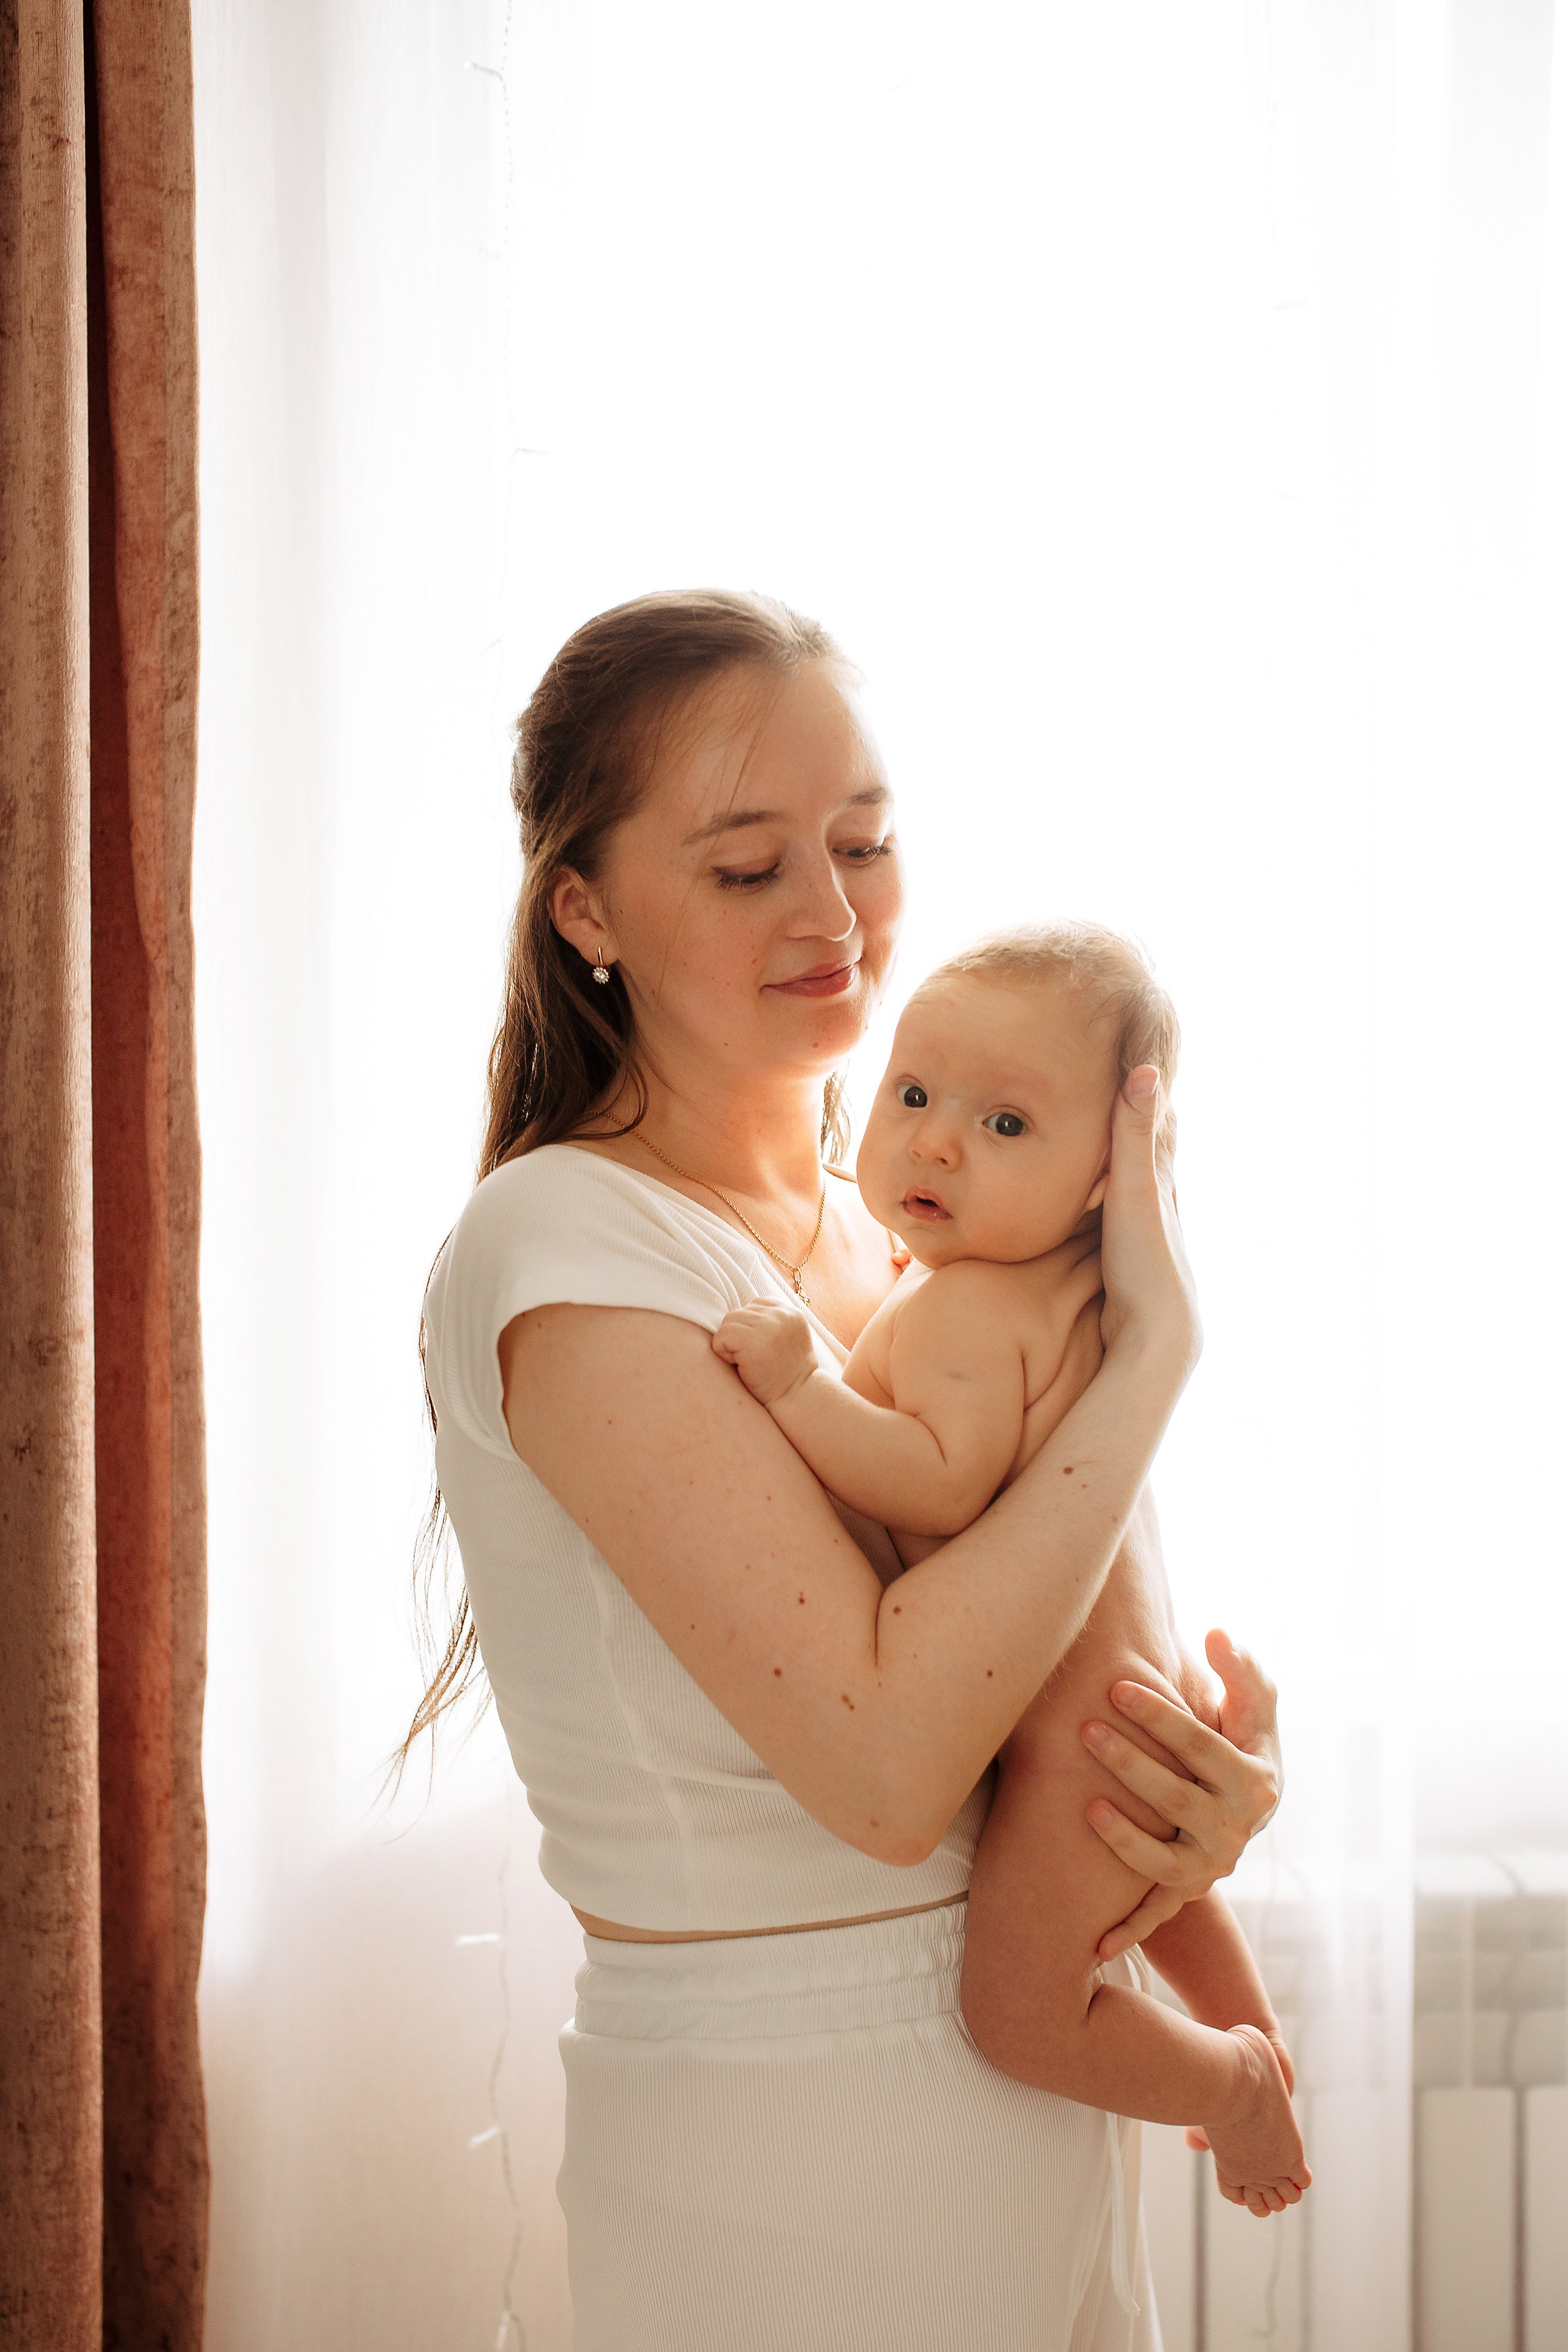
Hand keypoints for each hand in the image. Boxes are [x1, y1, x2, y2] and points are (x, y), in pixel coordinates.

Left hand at [712, 1300, 818, 1406]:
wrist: (796, 1397)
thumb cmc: (787, 1373)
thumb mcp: (788, 1339)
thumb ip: (771, 1322)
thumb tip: (740, 1314)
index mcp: (791, 1312)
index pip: (755, 1305)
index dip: (749, 1327)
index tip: (760, 1348)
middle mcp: (781, 1315)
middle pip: (739, 1313)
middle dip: (738, 1336)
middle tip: (752, 1358)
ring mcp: (767, 1326)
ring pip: (728, 1323)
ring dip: (730, 1344)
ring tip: (747, 1362)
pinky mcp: (752, 1341)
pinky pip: (721, 1337)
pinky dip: (723, 1353)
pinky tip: (740, 1365)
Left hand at [1083, 1630, 1281, 1959]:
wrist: (1248, 1803)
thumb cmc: (1242, 1738)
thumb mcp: (1254, 1704)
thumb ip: (1240, 1668)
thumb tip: (1215, 1631)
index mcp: (1252, 1779)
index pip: (1202, 1744)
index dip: (1160, 1715)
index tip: (1117, 1686)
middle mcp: (1235, 1828)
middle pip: (1177, 1798)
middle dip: (1130, 1763)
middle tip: (1085, 1728)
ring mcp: (1210, 1864)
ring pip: (1163, 1859)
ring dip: (1124, 1838)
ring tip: (1086, 1805)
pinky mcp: (1186, 1889)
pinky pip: (1156, 1914)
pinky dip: (1128, 1931)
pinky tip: (1092, 1947)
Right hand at [1097, 1067, 1200, 1384]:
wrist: (1157, 1336)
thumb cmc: (1147, 1260)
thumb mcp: (1135, 1189)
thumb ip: (1132, 1134)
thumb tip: (1145, 1068)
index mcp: (1162, 1182)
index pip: (1160, 1123)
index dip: (1147, 1090)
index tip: (1133, 1053)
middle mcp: (1160, 1205)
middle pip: (1151, 1153)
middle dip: (1138, 1122)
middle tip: (1117, 1084)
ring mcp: (1146, 1235)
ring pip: (1135, 1188)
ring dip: (1121, 1163)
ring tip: (1100, 1138)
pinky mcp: (1129, 1262)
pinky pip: (1114, 1217)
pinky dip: (1104, 1200)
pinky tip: (1092, 1207)